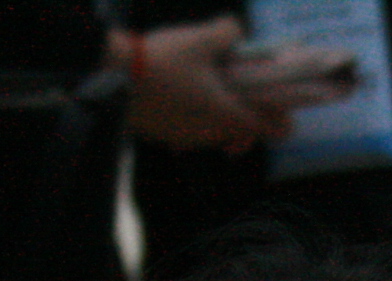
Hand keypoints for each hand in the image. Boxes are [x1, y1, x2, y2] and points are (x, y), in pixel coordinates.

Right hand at [122, 17, 294, 155]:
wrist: (110, 78)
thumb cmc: (161, 61)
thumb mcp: (200, 39)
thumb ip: (226, 32)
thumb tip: (235, 30)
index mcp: (227, 114)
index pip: (270, 130)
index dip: (281, 121)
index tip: (280, 110)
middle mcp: (210, 133)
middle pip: (242, 132)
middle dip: (246, 115)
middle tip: (241, 91)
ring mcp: (186, 139)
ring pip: (215, 132)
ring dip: (218, 114)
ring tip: (207, 87)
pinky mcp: (165, 137)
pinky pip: (190, 131)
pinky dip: (194, 116)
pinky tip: (181, 92)